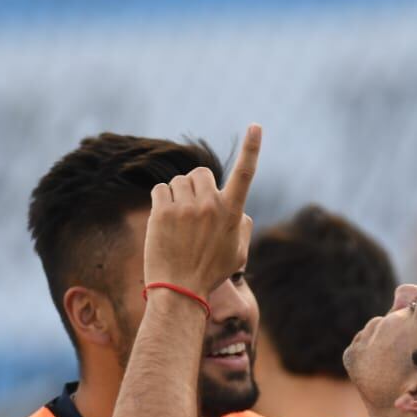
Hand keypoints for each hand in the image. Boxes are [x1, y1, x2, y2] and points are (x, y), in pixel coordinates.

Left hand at [144, 123, 261, 299]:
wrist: (179, 291)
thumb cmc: (210, 273)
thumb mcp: (238, 254)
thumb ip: (242, 227)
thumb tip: (240, 211)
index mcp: (232, 213)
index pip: (245, 174)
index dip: (252, 148)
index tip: (255, 126)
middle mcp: (211, 206)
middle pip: (200, 174)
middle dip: (196, 187)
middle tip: (193, 212)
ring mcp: (186, 208)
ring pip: (178, 182)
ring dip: (177, 197)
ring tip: (178, 223)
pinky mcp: (163, 212)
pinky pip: (160, 190)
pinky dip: (161, 203)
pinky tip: (164, 223)